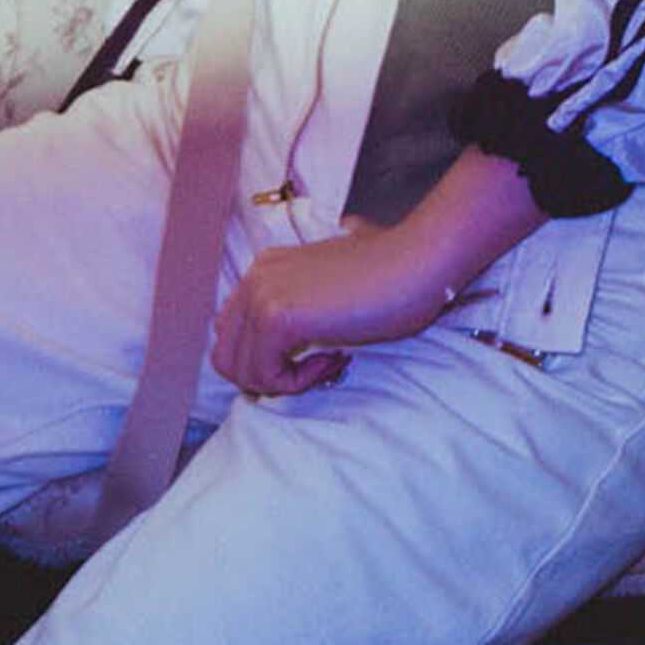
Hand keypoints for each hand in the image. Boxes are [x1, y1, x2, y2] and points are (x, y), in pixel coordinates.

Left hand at [211, 220, 447, 398]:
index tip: (313, 353)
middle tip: (315, 367)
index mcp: (265, 270)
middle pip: (227, 356)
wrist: (417, 263)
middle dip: (268, 375)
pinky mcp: (277, 317)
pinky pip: (265, 375)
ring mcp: (262, 295)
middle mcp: (255, 278)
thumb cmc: (390, 276)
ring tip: (328, 360)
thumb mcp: (331, 289)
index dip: (268, 359)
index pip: (234, 336)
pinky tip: (333, 358)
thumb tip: (291, 348)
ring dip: (282, 380)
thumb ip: (303, 307)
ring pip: (240, 371)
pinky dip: (296, 381)